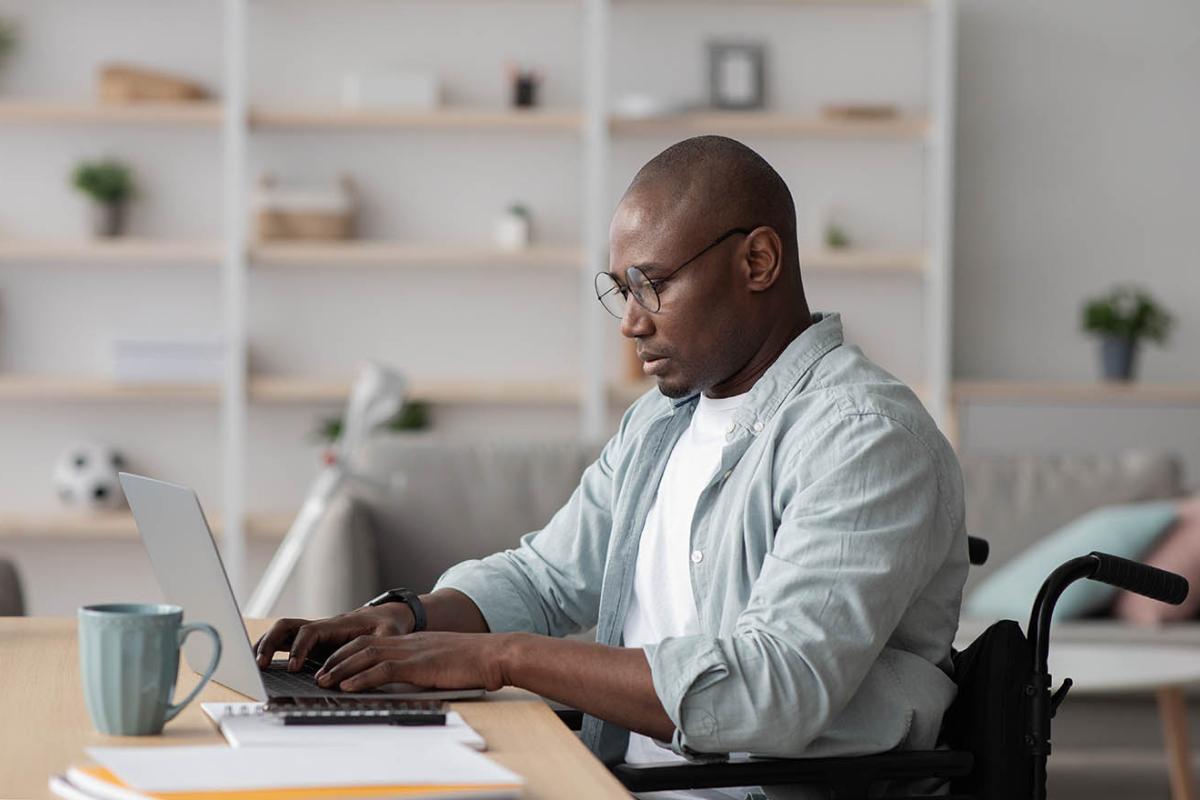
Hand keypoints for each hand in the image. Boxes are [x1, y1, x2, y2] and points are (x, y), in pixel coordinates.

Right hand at [253, 605, 414, 670]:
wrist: (389, 616)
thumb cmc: (388, 626)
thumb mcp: (389, 635)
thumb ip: (376, 649)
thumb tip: (361, 668)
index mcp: (337, 624)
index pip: (309, 631)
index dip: (299, 648)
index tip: (293, 666)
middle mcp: (322, 627)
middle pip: (287, 627)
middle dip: (270, 644)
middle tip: (260, 665)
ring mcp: (315, 633)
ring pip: (282, 632)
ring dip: (265, 645)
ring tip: (254, 666)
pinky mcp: (313, 642)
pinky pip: (286, 641)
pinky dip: (271, 649)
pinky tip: (261, 665)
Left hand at [313, 631, 516, 692]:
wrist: (496, 654)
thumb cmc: (477, 661)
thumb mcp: (444, 660)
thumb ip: (424, 665)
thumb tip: (410, 680)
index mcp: (414, 640)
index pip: (372, 640)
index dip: (349, 651)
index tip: (333, 663)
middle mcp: (409, 642)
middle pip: (362, 644)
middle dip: (337, 659)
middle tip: (319, 673)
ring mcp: (413, 652)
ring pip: (367, 655)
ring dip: (342, 668)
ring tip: (324, 681)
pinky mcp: (419, 665)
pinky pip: (384, 670)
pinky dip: (362, 678)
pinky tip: (348, 686)